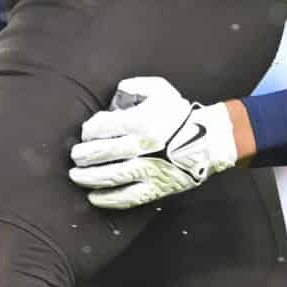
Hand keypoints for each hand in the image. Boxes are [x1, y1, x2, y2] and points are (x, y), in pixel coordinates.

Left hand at [68, 75, 238, 209]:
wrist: (210, 140)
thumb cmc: (181, 114)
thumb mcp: (159, 89)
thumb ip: (133, 87)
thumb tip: (113, 96)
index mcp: (142, 121)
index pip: (103, 128)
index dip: (89, 131)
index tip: (86, 133)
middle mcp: (143, 146)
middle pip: (102, 153)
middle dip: (83, 155)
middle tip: (75, 156)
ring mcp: (149, 170)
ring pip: (110, 177)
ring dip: (88, 178)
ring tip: (76, 176)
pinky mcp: (156, 188)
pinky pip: (128, 197)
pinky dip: (108, 199)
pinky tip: (93, 198)